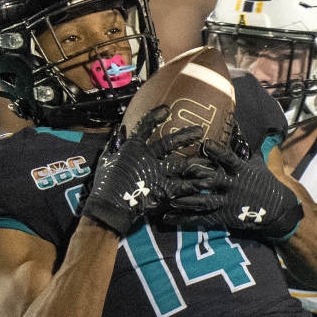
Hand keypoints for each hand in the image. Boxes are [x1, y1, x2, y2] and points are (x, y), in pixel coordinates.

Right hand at [81, 107, 202, 236]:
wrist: (109, 206)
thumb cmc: (105, 184)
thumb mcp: (106, 161)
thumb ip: (114, 146)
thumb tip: (118, 131)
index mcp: (133, 148)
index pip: (144, 126)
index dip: (154, 117)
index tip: (166, 110)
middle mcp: (148, 157)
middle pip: (170, 143)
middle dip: (186, 136)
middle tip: (200, 130)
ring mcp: (157, 173)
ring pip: (182, 164)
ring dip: (196, 163)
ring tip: (211, 161)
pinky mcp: (164, 190)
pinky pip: (183, 186)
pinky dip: (194, 185)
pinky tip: (205, 184)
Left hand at [162, 139, 302, 240]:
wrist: (278, 209)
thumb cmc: (265, 183)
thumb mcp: (257, 163)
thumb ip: (244, 148)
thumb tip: (237, 126)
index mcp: (242, 170)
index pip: (229, 158)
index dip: (218, 151)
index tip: (206, 143)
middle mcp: (234, 186)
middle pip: (213, 180)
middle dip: (196, 176)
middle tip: (180, 171)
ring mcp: (228, 202)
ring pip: (205, 201)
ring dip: (187, 200)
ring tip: (170, 198)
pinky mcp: (224, 217)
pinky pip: (202, 218)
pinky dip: (184, 218)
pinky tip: (168, 218)